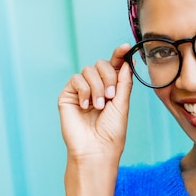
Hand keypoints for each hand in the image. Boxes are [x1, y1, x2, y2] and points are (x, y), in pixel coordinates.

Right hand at [58, 44, 132, 159]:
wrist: (96, 149)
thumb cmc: (111, 132)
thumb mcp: (122, 104)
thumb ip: (124, 82)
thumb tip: (126, 62)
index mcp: (112, 89)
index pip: (115, 66)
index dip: (119, 55)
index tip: (125, 47)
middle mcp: (96, 87)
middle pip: (102, 65)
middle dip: (109, 77)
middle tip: (111, 97)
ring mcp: (82, 91)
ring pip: (89, 70)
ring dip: (97, 88)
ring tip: (98, 107)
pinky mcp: (68, 95)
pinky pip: (76, 79)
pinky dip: (84, 90)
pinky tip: (85, 106)